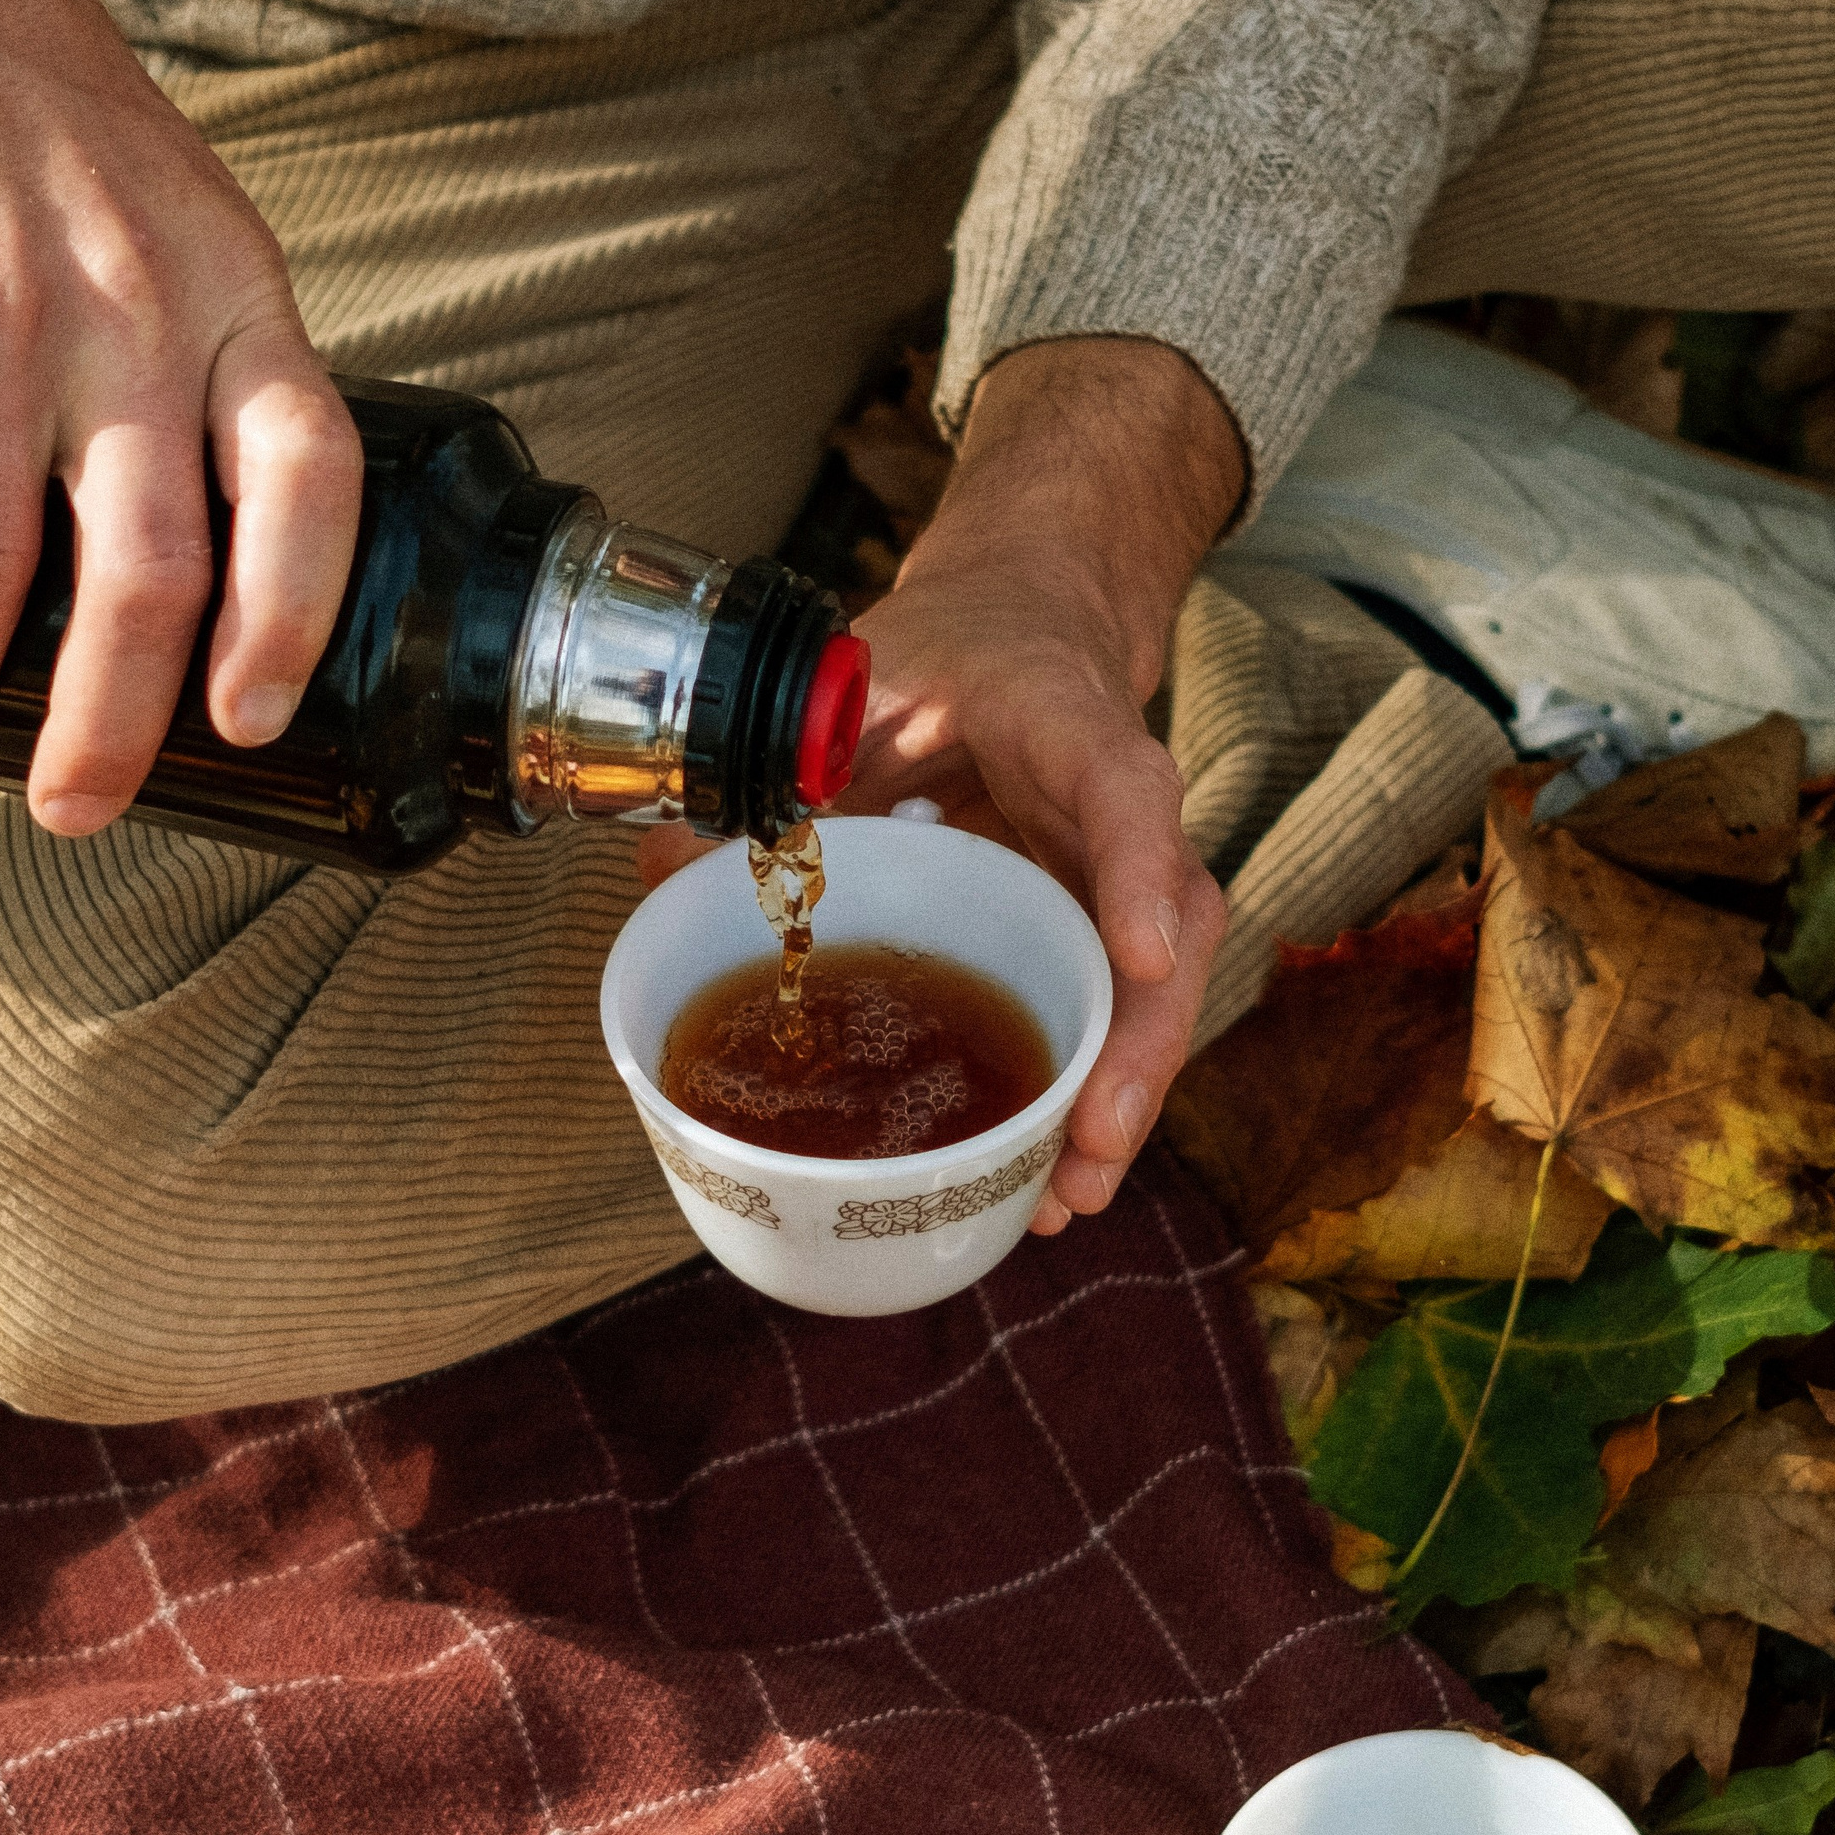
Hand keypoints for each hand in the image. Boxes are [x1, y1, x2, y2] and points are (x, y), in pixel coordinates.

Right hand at [0, 0, 362, 834]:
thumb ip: (215, 388)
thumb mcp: (196, 236)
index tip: (247, 724)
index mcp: (239, 307)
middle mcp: (132, 317)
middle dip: (105, 719)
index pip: (305, 480)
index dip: (288, 617)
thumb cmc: (67, 139)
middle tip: (73, 811)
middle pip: (144, 565)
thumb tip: (213, 592)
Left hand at [837, 336, 1239, 1230]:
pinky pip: (1104, 1015)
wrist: (1008, 637)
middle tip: (1092, 1141)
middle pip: (1171, 925)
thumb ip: (777, 767)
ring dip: (1116, 1099)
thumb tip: (663, 867)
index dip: (1140, 869)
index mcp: (1068, 723)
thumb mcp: (857, 685)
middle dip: (1136, 1045)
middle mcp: (1117, 811)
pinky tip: (1043, 1183)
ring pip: (1151, 991)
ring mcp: (1118, 876)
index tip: (1144, 955)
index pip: (1125, 787)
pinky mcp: (1093, 929)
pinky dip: (1080, 1100)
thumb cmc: (944, 663)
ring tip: (1067, 1196)